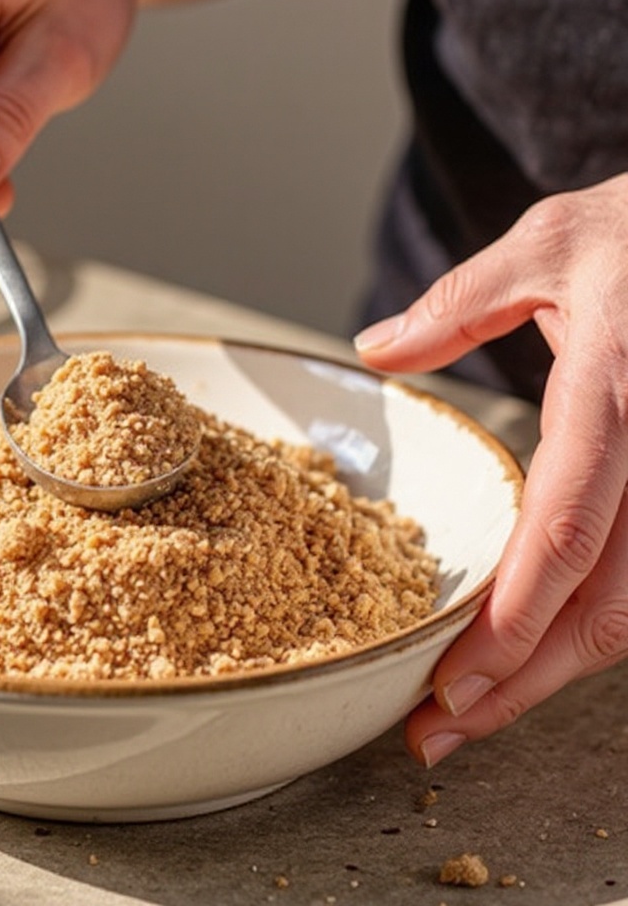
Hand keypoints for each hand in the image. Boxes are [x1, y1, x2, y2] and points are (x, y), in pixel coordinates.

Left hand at [355, 172, 627, 765]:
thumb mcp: (549, 243)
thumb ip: (460, 304)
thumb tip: (374, 350)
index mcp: (615, 394)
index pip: (566, 529)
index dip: (514, 618)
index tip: (452, 682)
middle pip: (605, 602)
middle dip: (522, 681)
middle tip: (439, 734)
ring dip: (553, 674)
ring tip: (471, 716)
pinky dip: (588, 629)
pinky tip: (534, 656)